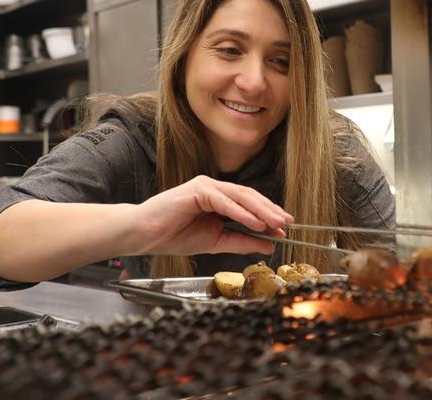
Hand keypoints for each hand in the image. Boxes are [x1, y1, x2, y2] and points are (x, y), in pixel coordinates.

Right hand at [124, 175, 292, 255]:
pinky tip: (255, 222)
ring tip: (276, 223)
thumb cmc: (173, 235)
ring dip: (260, 210)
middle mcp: (214, 188)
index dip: (269, 214)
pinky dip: (241, 212)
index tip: (284, 227)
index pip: (249, 203)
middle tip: (287, 223)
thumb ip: (241, 241)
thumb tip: (268, 244)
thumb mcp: (215, 242)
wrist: (143, 236)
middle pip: (249, 197)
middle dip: (270, 210)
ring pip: (240, 196)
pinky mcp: (196, 190)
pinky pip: (224, 201)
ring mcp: (205, 186)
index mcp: (218, 198)